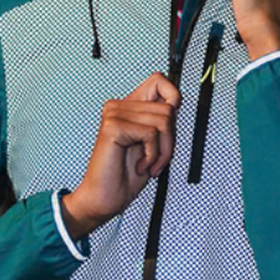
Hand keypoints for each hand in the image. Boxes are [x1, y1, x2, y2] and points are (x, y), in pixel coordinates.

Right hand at [65, 73, 181, 232]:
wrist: (104, 198)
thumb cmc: (124, 175)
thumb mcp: (152, 144)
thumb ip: (160, 121)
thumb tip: (175, 102)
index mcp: (128, 108)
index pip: (157, 81)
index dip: (173, 95)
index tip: (172, 118)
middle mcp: (119, 107)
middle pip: (167, 108)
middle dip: (170, 139)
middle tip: (157, 157)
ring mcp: (114, 115)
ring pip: (163, 121)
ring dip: (162, 151)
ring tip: (149, 163)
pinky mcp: (113, 127)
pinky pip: (151, 134)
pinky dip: (152, 155)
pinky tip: (140, 164)